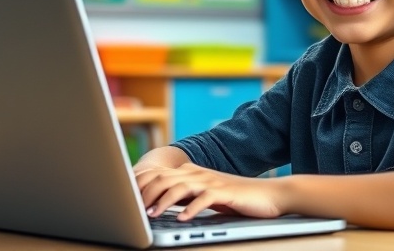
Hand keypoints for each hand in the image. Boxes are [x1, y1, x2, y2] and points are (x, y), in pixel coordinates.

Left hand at [135, 163, 284, 219]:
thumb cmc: (236, 198)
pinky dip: (191, 209)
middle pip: (163, 178)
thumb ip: (184, 195)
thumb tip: (158, 204)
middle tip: (132, 209)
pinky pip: (204, 199)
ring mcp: (211, 182)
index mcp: (190, 172)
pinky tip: (182, 219)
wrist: (270, 194)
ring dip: (163, 201)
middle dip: (144, 193)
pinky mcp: (225, 193)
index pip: (158, 173)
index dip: (139, 184)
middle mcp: (198, 173)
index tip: (124, 197)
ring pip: (179, 187)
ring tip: (151, 214)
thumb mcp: (205, 194)